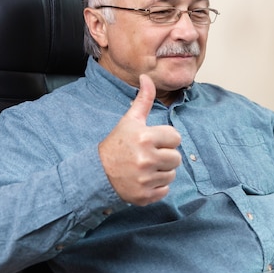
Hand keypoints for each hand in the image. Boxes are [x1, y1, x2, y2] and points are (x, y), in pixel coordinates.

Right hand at [99, 74, 181, 205]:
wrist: (97, 173)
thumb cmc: (117, 144)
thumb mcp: (130, 121)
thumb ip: (143, 100)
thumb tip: (147, 77)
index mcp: (145, 137)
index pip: (176, 137)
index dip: (165, 139)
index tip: (152, 141)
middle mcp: (146, 158)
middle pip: (177, 158)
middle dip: (165, 156)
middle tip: (149, 155)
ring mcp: (145, 179)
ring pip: (172, 174)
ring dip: (162, 171)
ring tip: (146, 167)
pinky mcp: (144, 195)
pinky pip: (165, 190)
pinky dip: (157, 187)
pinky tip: (144, 180)